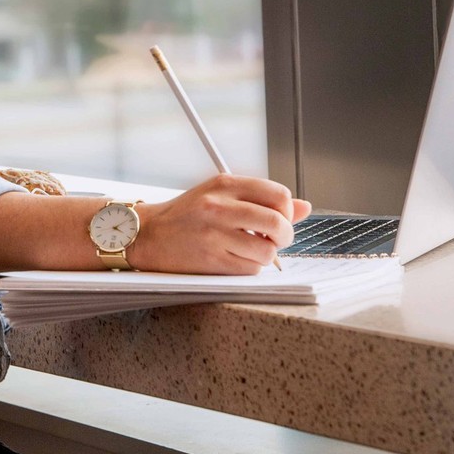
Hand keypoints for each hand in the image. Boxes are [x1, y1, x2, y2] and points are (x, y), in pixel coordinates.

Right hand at [128, 174, 313, 274]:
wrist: (148, 234)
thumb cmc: (187, 215)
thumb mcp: (221, 195)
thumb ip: (262, 199)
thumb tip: (304, 207)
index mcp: (225, 184)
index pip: (278, 194)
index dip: (287, 210)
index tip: (279, 218)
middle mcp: (220, 206)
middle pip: (278, 222)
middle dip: (285, 235)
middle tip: (276, 239)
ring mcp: (215, 234)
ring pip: (267, 250)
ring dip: (266, 254)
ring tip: (250, 249)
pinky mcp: (211, 260)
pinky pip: (251, 269)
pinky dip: (250, 267)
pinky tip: (235, 259)